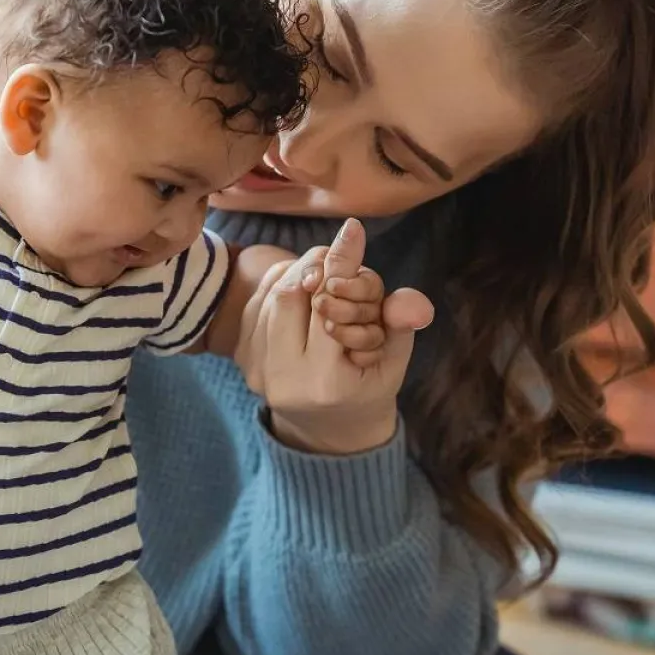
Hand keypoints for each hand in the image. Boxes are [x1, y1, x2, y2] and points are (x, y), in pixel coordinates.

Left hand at [235, 218, 434, 454]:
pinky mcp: (243, 362)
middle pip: (291, 295)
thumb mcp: (394, 359)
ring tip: (324, 276)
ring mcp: (257, 371)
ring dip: (300, 274)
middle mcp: (283, 379)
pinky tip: (302, 289)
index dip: (341, 266)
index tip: (353, 230)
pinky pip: (257, 305)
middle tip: (338, 259)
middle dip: (317, 268)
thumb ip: (401, 326)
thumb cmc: (368, 386)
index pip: (328, 308)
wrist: (327, 424)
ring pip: (272, 296)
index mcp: (325, 383)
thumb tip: (410, 300)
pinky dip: (281, 286)